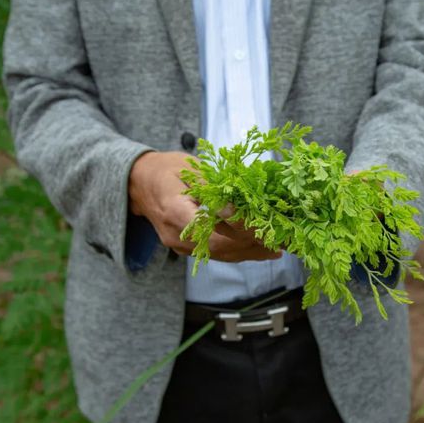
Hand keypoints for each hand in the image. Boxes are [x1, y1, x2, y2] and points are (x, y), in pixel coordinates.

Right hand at [129, 151, 281, 261]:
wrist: (140, 184)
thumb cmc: (166, 170)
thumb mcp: (189, 168)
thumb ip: (213, 186)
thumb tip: (236, 203)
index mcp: (173, 209)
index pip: (207, 226)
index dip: (234, 227)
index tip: (260, 220)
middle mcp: (175, 234)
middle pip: (219, 246)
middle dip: (252, 242)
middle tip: (282, 237)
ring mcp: (181, 246)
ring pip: (222, 254)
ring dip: (253, 252)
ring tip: (282, 247)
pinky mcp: (189, 249)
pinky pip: (218, 254)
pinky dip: (243, 253)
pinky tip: (266, 252)